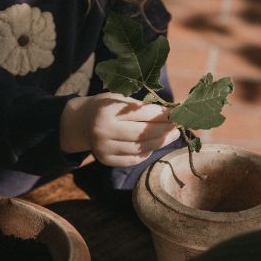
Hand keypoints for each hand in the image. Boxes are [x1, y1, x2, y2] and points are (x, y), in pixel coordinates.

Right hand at [60, 94, 178, 166]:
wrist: (81, 123)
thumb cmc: (106, 107)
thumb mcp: (119, 100)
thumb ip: (140, 107)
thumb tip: (171, 114)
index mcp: (107, 111)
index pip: (141, 114)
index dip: (161, 114)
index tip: (177, 112)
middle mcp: (103, 131)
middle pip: (142, 133)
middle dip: (164, 129)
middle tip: (179, 125)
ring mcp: (104, 148)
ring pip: (140, 148)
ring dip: (160, 142)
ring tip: (172, 135)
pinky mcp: (106, 160)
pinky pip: (133, 159)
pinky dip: (147, 152)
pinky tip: (154, 145)